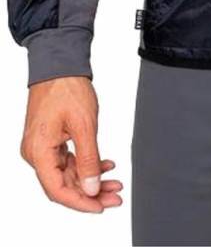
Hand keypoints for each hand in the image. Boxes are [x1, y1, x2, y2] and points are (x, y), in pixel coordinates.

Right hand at [20, 75, 122, 212]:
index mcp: (38, 152)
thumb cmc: (67, 87)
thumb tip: (91, 188)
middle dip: (91, 192)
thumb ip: (88, 160)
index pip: (58, 190)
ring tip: (114, 182)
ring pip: (67, 174)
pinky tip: (105, 164)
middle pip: (63, 184)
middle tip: (115, 196)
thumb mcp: (84, 125)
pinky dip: (86, 164)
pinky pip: (67, 160)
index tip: (101, 207)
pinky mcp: (50, 140)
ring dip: (91, 179)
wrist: (60, 63)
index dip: (80, 202)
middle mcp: (36, 153)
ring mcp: (42, 147)